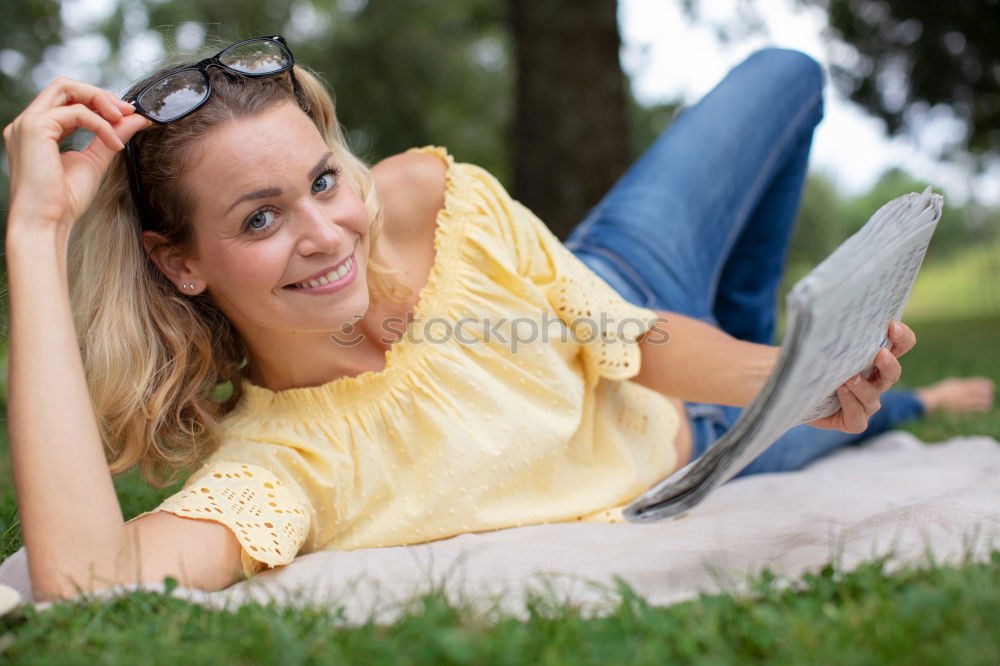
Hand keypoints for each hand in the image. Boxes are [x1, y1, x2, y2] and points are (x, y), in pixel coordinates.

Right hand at [3, 76, 150, 232]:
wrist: (47, 223)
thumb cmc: (65, 201)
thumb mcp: (96, 161)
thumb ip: (112, 136)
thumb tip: (136, 119)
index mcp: (39, 130)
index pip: (68, 99)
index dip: (99, 101)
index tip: (127, 113)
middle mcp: (28, 122)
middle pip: (65, 86)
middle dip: (100, 94)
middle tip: (128, 111)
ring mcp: (27, 123)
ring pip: (66, 88)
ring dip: (101, 101)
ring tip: (124, 121)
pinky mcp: (34, 128)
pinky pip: (75, 112)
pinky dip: (100, 124)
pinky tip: (113, 143)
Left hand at [808, 320, 916, 432]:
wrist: (790, 394)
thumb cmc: (806, 364)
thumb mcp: (814, 346)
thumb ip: (823, 336)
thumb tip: (823, 324)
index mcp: (873, 359)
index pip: (900, 346)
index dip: (902, 337)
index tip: (891, 326)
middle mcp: (875, 381)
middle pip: (893, 373)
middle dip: (888, 363)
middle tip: (879, 354)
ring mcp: (866, 403)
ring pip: (873, 396)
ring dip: (862, 386)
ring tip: (849, 378)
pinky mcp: (853, 422)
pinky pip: (858, 416)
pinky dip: (850, 404)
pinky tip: (840, 392)